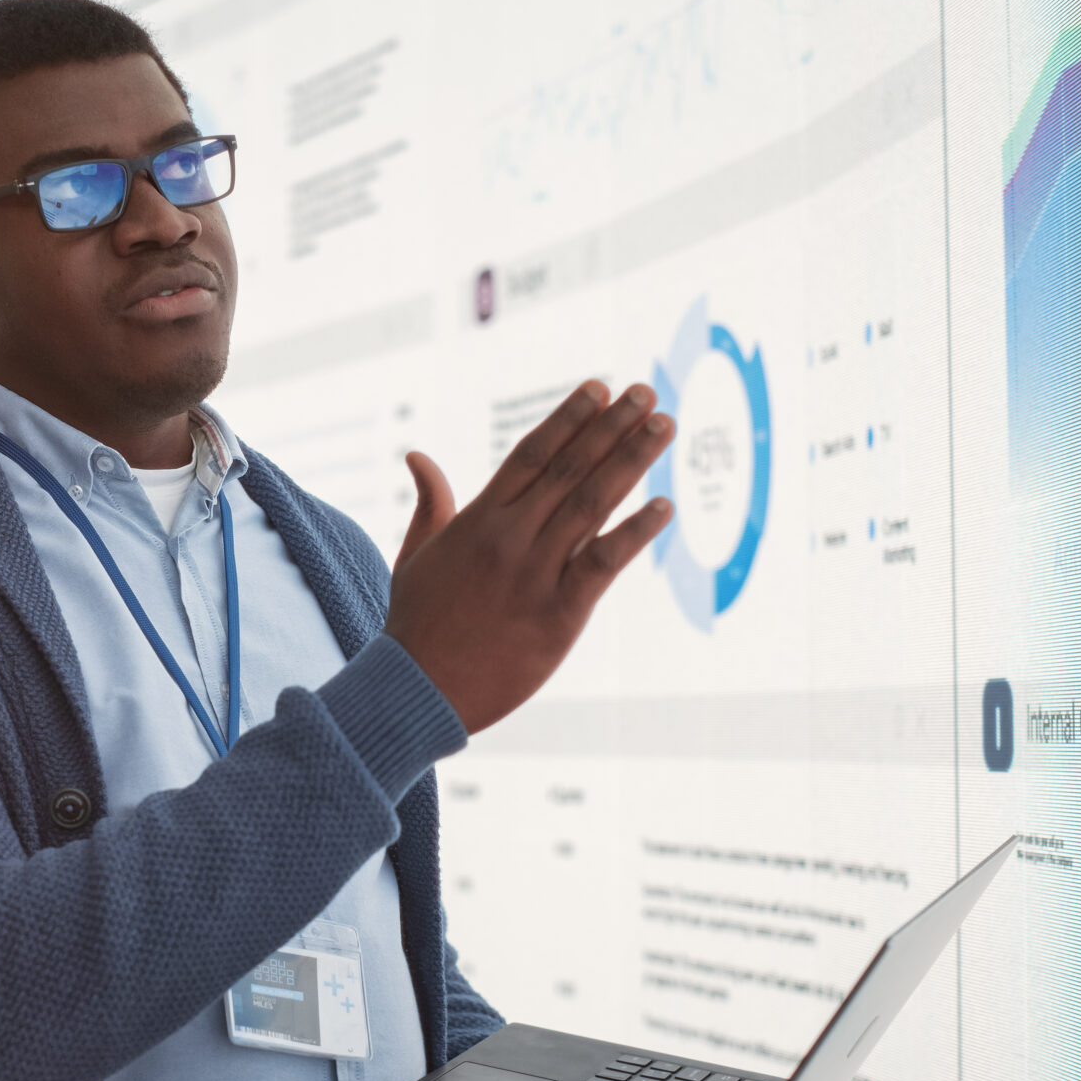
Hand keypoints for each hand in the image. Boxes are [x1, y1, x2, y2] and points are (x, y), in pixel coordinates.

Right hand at [385, 379, 674, 732]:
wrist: (417, 692)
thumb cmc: (416, 625)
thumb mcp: (416, 556)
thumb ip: (430, 503)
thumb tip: (417, 456)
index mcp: (478, 520)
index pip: (531, 454)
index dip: (568, 418)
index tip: (601, 388)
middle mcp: (510, 538)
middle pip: (569, 468)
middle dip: (611, 426)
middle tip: (646, 393)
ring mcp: (535, 574)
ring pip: (591, 503)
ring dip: (631, 459)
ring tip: (664, 425)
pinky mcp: (558, 614)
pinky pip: (604, 563)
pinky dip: (636, 532)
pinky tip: (665, 506)